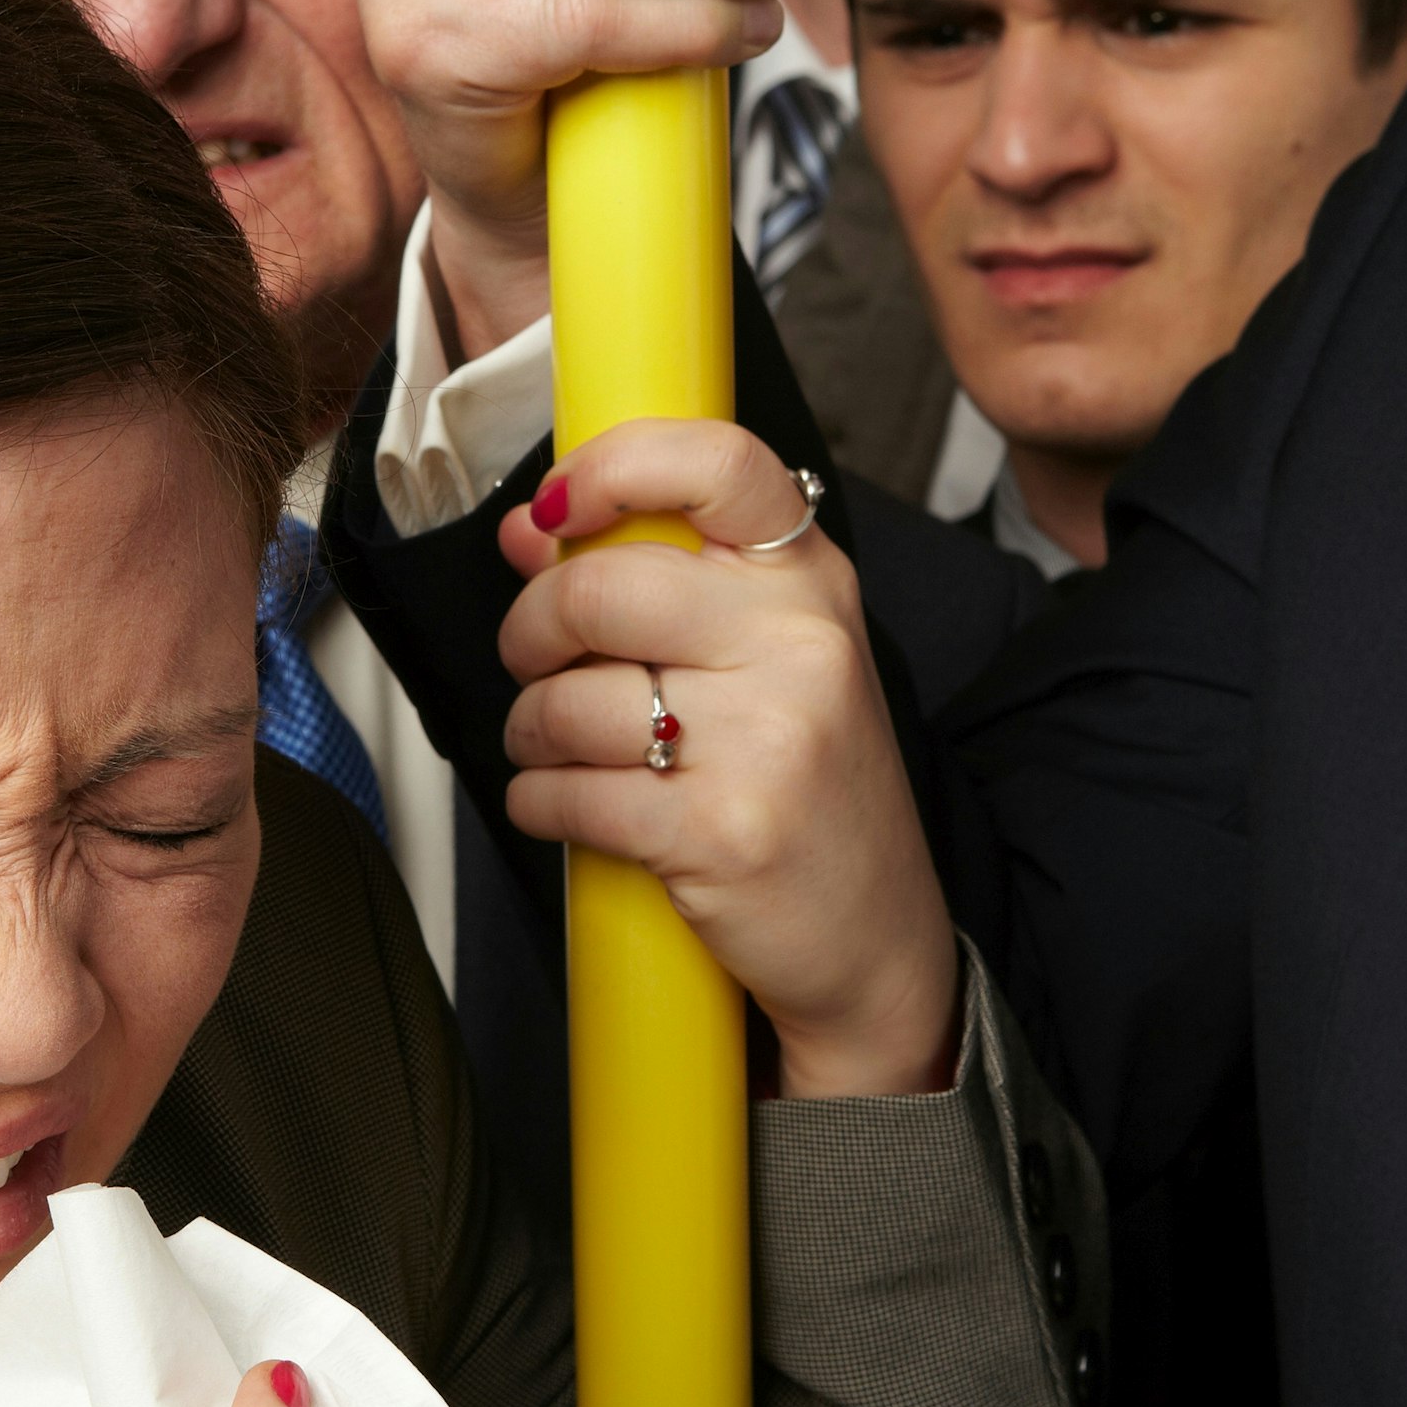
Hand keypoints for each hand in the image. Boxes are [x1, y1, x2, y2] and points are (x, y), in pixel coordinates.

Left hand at [501, 419, 961, 1098]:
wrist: (877, 942)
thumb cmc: (810, 794)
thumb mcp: (769, 662)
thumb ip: (660, 581)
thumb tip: (530, 532)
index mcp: (811, 584)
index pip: (716, 464)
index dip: (611, 465)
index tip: (557, 506)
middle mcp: (801, 646)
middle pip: (600, 588)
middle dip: (530, 630)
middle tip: (533, 662)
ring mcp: (767, 740)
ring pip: (568, 701)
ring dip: (529, 732)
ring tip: (556, 751)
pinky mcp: (722, 831)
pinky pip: (568, 793)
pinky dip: (539, 802)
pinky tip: (563, 806)